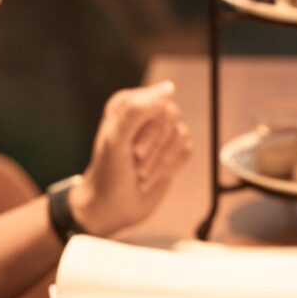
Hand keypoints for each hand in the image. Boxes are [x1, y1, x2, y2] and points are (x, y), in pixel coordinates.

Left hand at [69, 82, 191, 236]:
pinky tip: (154, 176)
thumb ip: (137, 110)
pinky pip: (187, 148)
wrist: (113, 208)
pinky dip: (171, 166)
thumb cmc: (109, 174)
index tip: (135, 152)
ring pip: (181, 133)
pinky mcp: (172, 150)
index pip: (156, 102)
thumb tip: (168, 88)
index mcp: (127, 104)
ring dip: (162, 160)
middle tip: (137, 163)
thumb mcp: (116, 140)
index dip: (151, 130)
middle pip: (171, 116)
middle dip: (156, 146)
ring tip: (142, 174)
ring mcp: (159, 132)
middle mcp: (144, 114)